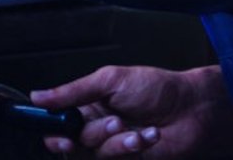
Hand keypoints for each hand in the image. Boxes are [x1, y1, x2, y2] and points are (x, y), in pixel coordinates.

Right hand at [32, 65, 232, 157]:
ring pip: (96, 153)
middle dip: (93, 133)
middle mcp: (97, 126)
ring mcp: (113, 144)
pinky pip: (117, 159)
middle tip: (112, 122)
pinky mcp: (130, 158)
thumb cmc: (157, 88)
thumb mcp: (110, 80)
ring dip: (116, 141)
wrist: (194, 109)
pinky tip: (148, 135)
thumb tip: (38, 96)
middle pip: (74, 141)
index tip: (60, 133)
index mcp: (88, 104)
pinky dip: (132, 148)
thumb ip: (72, 91)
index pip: (58, 121)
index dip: (53, 130)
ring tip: (135, 128)